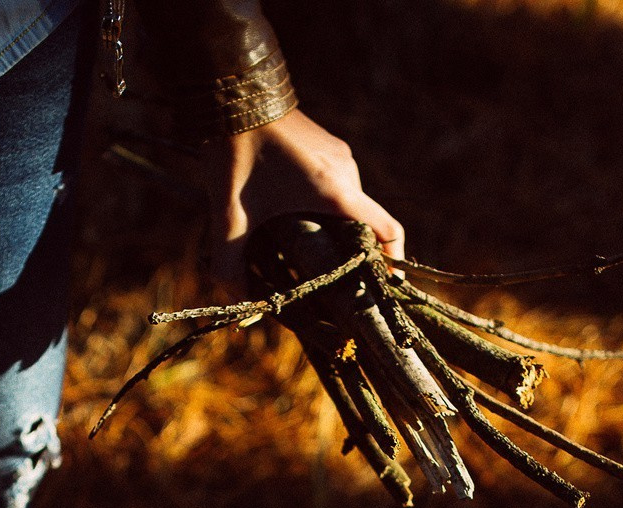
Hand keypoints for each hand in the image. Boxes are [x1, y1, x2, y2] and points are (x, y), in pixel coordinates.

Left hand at [207, 109, 404, 288]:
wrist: (232, 94)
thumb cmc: (236, 153)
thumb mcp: (229, 215)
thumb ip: (229, 262)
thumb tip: (236, 298)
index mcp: (336, 191)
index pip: (387, 230)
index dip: (393, 262)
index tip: (388, 286)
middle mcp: (347, 172)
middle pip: (363, 223)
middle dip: (349, 252)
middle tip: (327, 279)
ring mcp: (339, 155)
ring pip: (348, 204)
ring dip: (333, 228)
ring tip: (304, 249)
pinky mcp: (327, 145)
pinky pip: (336, 185)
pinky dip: (325, 207)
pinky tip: (293, 217)